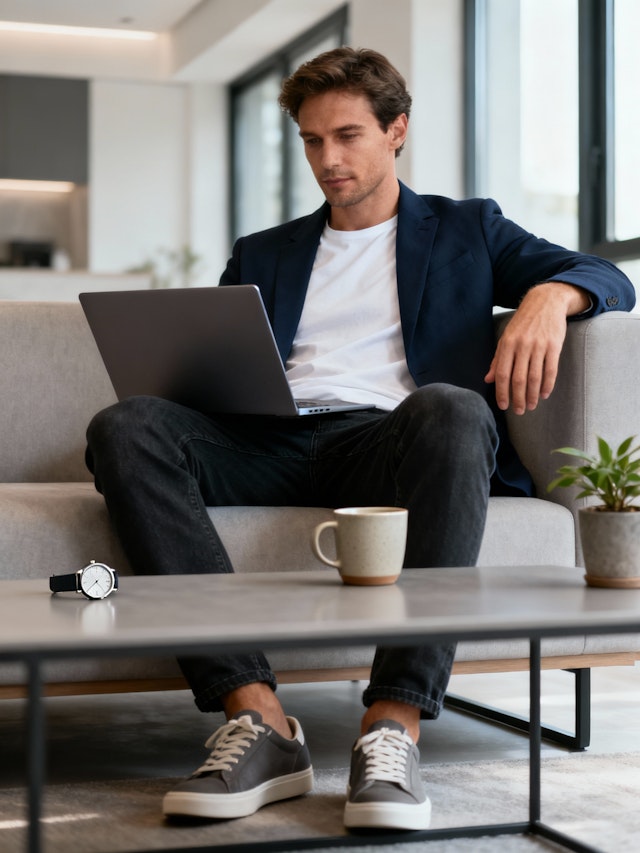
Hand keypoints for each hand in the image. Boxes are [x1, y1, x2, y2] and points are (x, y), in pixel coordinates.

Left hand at [484, 283, 589, 414]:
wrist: (545, 302)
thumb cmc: (523, 323)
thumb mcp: (506, 338)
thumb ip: (498, 360)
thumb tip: (488, 379)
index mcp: (507, 344)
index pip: (503, 374)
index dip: (502, 393)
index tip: (503, 406)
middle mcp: (522, 346)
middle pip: (518, 379)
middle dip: (518, 399)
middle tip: (519, 411)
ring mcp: (539, 345)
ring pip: (535, 377)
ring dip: (533, 395)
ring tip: (532, 406)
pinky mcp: (554, 345)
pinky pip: (551, 370)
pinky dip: (548, 385)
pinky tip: (545, 394)